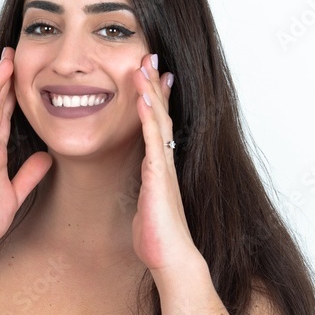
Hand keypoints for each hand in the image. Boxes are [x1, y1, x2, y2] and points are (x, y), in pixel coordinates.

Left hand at [131, 53, 198, 272]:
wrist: (171, 258)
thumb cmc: (157, 237)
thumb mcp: (146, 205)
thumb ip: (145, 189)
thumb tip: (143, 185)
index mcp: (159, 166)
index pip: (158, 124)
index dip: (156, 98)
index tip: (150, 75)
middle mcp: (164, 161)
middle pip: (161, 114)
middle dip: (154, 85)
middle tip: (149, 56)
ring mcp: (163, 167)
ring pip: (159, 121)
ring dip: (151, 92)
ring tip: (144, 65)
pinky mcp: (159, 176)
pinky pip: (153, 141)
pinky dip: (149, 118)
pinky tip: (143, 99)